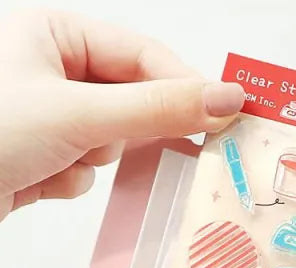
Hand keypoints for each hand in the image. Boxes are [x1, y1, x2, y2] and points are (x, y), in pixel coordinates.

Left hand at [0, 9, 244, 219]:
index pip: (141, 54)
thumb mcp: (80, 115)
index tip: (227, 114)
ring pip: (111, 137)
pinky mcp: (43, 151)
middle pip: (130, 97)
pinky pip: (88, 164)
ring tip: (55, 159)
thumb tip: (227, 99)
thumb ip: (158, 109)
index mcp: (51, 32)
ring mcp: (46, 112)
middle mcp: (49, 67)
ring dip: (93, 157)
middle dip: (127, 129)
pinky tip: (39, 178)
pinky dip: (73, 177)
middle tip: (158, 146)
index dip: (185, 84)